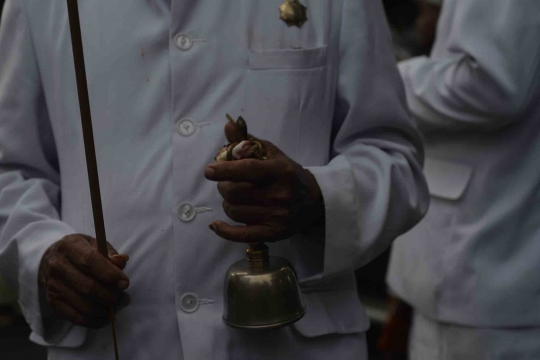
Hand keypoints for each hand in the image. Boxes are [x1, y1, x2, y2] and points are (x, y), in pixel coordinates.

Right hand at [38, 234, 130, 328]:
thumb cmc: (80, 251)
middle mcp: (57, 266)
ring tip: (118, 306)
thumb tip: (122, 262)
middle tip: (125, 298)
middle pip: (87, 287)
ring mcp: (53, 286)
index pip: (90, 262)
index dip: (110, 274)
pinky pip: (77, 318)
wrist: (51, 260)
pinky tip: (107, 317)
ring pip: (84, 306)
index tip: (125, 283)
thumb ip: (110, 253)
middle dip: (111, 296)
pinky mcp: (53, 302)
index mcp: (69, 246)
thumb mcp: (95, 244)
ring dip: (106, 311)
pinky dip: (95, 321)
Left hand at [205, 136, 324, 242]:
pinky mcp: (274, 233)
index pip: (248, 170)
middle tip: (226, 184)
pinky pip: (242, 235)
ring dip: (227, 204)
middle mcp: (281, 195)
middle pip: (236, 193)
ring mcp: (278, 216)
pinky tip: (215, 225)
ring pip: (235, 211)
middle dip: (224, 187)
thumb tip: (228, 125)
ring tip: (234, 198)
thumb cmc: (288, 174)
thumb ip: (248, 141)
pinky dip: (224, 231)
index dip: (225, 170)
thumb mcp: (272, 154)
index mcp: (281, 171)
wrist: (315, 200)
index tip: (209, 171)